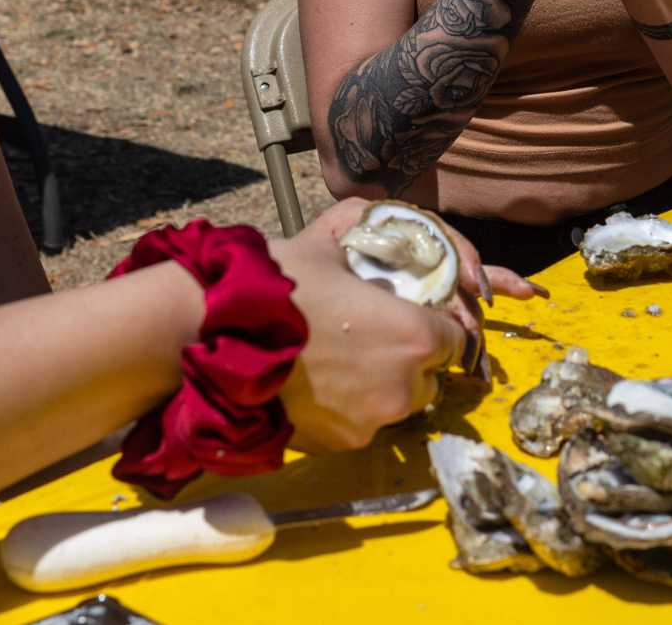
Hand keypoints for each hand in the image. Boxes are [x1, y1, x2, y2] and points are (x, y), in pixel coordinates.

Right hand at [270, 203, 539, 451]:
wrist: (218, 343)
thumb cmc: (276, 289)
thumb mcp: (326, 246)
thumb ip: (366, 237)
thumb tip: (378, 227)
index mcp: (414, 335)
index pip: (453, 338)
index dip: (431, 325)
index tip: (405, 316)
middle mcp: (404, 385)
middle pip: (429, 376)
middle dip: (410, 360)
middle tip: (367, 338)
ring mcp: (373, 420)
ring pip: (397, 403)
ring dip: (382, 387)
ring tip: (339, 363)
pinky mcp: (342, 444)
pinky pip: (362, 425)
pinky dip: (349, 410)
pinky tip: (316, 386)